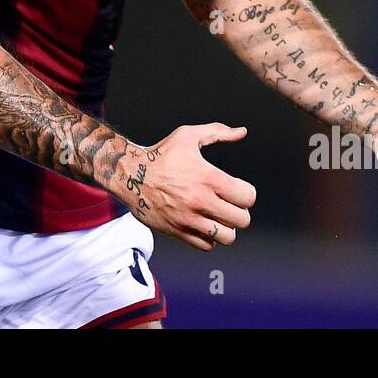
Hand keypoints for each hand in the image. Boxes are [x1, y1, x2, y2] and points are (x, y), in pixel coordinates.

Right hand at [120, 123, 256, 251]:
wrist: (129, 174)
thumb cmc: (161, 154)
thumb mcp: (189, 135)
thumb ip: (218, 132)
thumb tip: (242, 132)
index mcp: (208, 177)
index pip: (248, 197)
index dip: (246, 193)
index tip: (237, 190)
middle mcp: (201, 200)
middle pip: (242, 220)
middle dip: (240, 212)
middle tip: (230, 205)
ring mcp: (189, 218)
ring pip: (227, 237)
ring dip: (227, 228)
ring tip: (218, 217)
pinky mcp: (178, 231)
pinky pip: (207, 246)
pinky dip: (209, 238)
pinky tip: (203, 224)